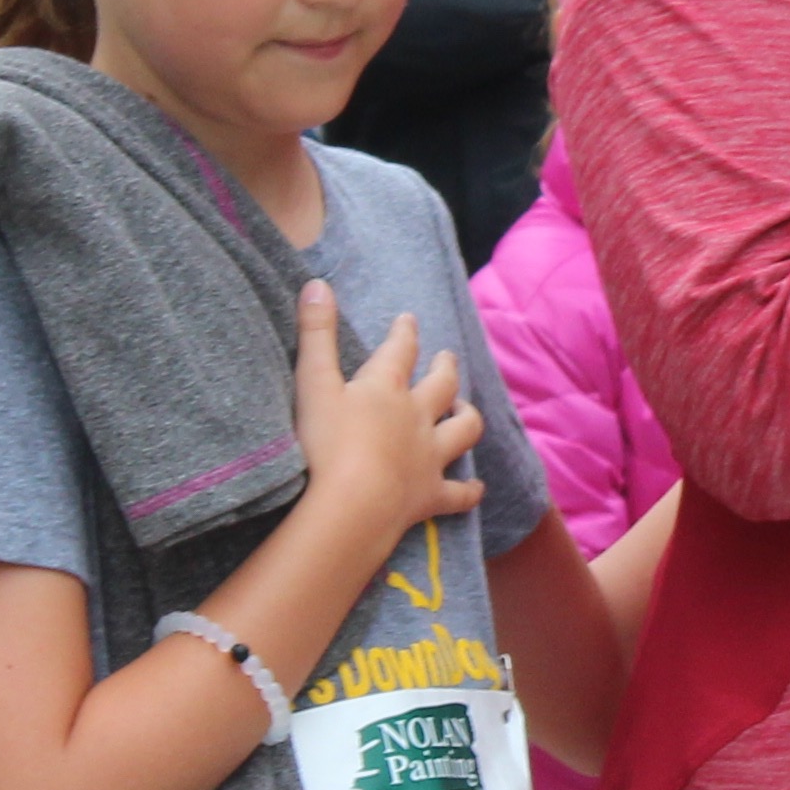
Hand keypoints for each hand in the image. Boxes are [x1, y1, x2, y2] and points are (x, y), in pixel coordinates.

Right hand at [289, 283, 484, 533]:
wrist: (352, 506)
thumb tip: (318, 283)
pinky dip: (469, 491)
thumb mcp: (313, 382)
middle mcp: (417, 417)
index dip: (404, 332)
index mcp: (387, 389)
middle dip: (444, 368)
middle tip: (446, 357)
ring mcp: (429, 457)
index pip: (399, 350)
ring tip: (465, 409)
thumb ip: (316, 333)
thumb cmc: (326, 444)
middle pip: (441, 385)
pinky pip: (459, 494)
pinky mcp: (431, 496)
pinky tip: (476, 489)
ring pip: (462, 430)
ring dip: (466, 416)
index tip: (409, 320)